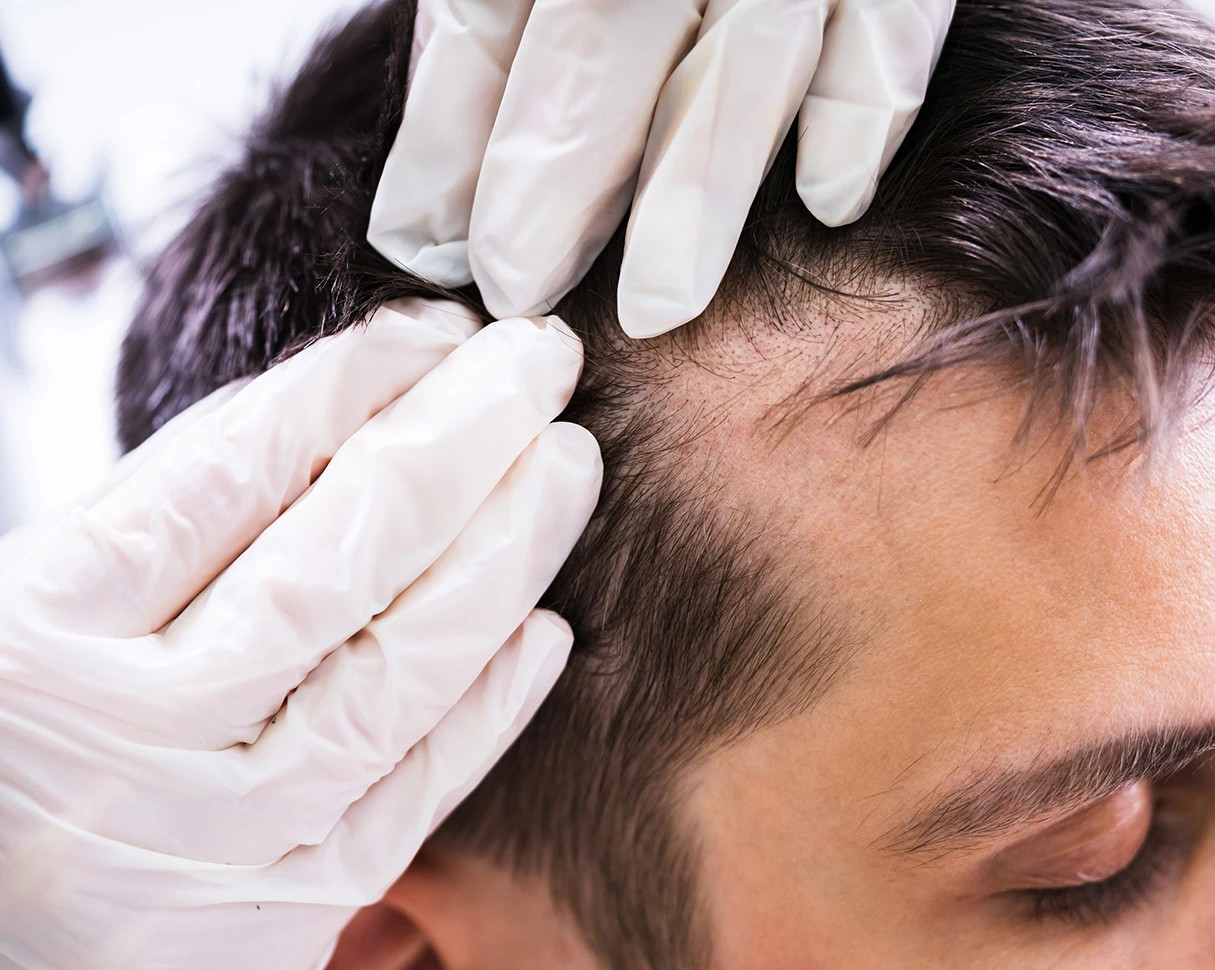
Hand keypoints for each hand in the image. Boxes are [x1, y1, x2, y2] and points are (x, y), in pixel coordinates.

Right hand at [0, 299, 600, 969]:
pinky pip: (411, 796)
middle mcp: (129, 732)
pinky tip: (544, 627)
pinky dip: (487, 708)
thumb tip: (353, 402)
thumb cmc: (20, 743)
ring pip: (396, 670)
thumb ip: (169, 527)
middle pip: (337, 558)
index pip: (228, 473)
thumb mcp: (38, 610)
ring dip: (504, 553)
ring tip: (566, 464)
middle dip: (461, 439)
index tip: (435, 327)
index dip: (350, 384)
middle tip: (539, 359)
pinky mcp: (278, 911)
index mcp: (39, 629)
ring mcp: (213, 832)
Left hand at [367, 0, 955, 337]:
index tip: (422, 239)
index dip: (451, 129)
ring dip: (699, 189)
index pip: (491, 8)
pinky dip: (861, 109)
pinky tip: (831, 200)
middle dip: (557, 176)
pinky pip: (892, 22)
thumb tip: (437, 171)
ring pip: (745, 56)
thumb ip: (492, 14)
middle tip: (515, 287)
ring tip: (657, 305)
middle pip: (605, 31)